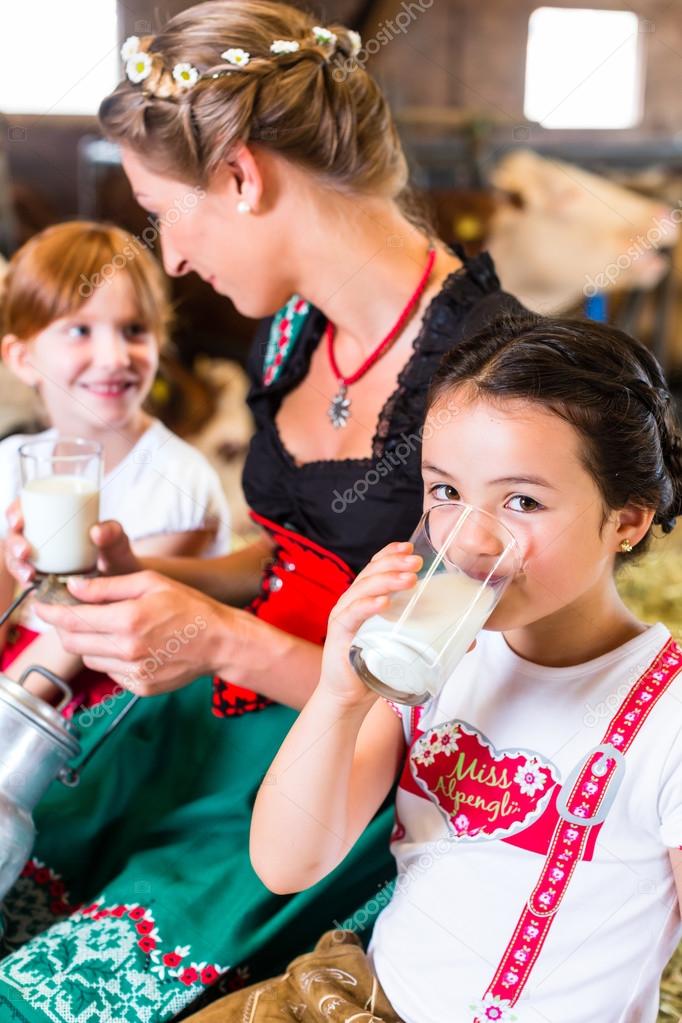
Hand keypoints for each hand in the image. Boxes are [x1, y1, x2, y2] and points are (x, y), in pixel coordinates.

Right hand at [4, 501, 140, 583]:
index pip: (25, 509)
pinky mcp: (41, 581)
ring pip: (16, 559)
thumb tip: (97, 531)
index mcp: (54, 519)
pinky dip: (25, 581)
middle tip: (25, 551)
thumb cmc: (117, 555)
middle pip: (15, 536)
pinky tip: (31, 585)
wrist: (125, 584)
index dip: (15, 512)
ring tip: (30, 574)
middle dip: (13, 543)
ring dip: (16, 565)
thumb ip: (113, 533)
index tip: (19, 520)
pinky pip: (26, 580)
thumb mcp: (118, 541)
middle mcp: (42, 538)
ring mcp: (40, 560)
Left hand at [33, 571, 228, 694]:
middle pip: (73, 643)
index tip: (42, 606)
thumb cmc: (189, 607)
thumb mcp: (150, 583)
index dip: (51, 612)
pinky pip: (109, 672)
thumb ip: (108, 587)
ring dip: (88, 644)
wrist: (220, 642)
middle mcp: (127, 649)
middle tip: (71, 615)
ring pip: (88, 659)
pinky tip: (128, 645)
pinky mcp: (139, 687)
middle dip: (64, 628)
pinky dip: (109, 658)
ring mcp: (133, 672)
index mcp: (129, 619)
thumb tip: (73, 588)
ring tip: (107, 628)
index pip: (73, 619)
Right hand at [320, 541, 421, 708]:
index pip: (376, 567)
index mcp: (367, 598)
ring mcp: (345, 616)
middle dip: (394, 563)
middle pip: (371, 573)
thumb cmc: (377, 668)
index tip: (410, 546)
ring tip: (408, 579)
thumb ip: (433, 640)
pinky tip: (383, 602)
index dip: (391, 553)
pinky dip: (367, 605)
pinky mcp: (338, 635)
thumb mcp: (406, 648)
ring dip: (386, 580)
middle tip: (417, 562)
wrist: (350, 697)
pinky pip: (352, 614)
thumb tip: (471, 640)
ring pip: (363, 588)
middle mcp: (353, 602)